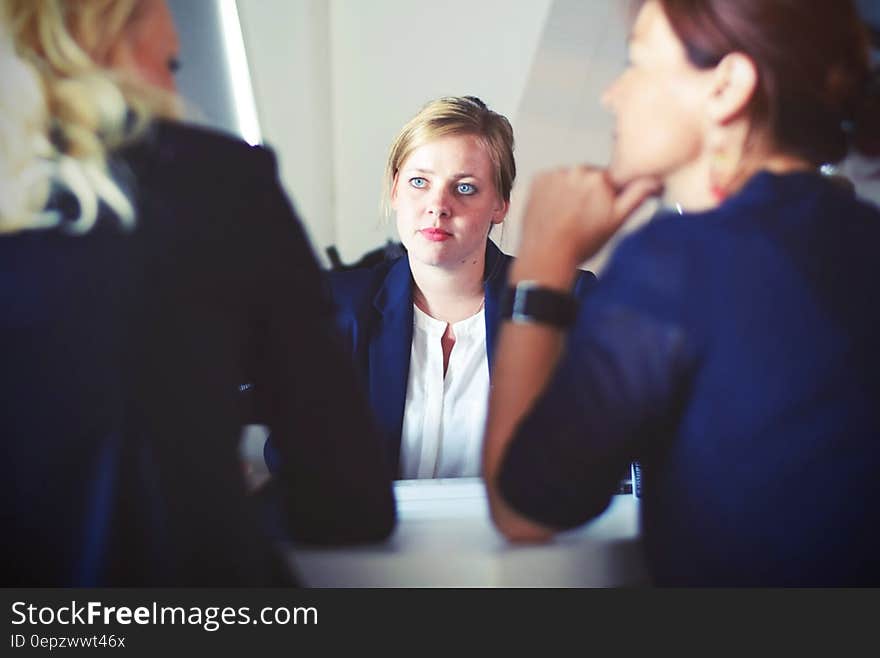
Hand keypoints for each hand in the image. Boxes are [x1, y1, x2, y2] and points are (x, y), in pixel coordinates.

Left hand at [518, 166, 659, 267]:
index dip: (607, 196)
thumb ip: (637, 195)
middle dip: (588, 192)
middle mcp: (577, 170)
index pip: (610, 179)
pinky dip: (552, 192)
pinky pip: (551, 180)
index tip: (600, 210)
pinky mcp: (538, 179)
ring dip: (570, 191)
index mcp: (600, 178)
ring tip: (567, 216)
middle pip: (589, 177)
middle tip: (583, 217)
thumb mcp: (617, 221)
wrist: (547, 254)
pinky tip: (554, 210)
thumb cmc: (581, 243)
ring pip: (569, 178)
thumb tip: (655, 180)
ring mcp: (555, 174)